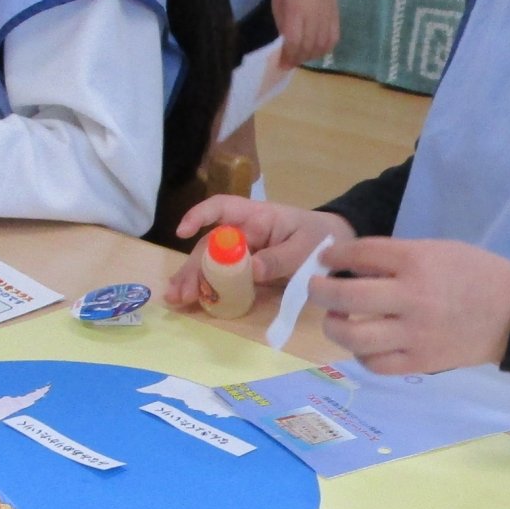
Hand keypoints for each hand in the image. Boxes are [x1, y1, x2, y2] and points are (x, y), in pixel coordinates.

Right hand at [162, 195, 352, 310]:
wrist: (334, 246)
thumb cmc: (318, 238)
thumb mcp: (305, 247)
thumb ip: (280, 258)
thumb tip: (251, 270)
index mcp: (257, 217)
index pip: (223, 207)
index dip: (200, 216)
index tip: (184, 233)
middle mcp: (242, 231)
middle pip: (209, 244)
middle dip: (193, 266)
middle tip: (182, 291)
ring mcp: (240, 251)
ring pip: (209, 262)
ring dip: (191, 279)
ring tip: (176, 298)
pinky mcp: (243, 269)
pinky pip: (220, 276)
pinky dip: (204, 288)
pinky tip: (188, 300)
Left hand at [270, 0, 339, 70]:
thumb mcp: (278, 3)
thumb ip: (283, 25)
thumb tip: (286, 44)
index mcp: (296, 12)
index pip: (294, 43)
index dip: (288, 56)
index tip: (282, 64)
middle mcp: (314, 17)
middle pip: (309, 47)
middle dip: (298, 59)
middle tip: (291, 63)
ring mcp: (327, 16)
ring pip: (323, 46)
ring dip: (312, 56)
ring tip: (303, 57)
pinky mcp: (335, 14)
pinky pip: (334, 38)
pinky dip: (326, 48)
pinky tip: (319, 49)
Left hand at [307, 237, 509, 373]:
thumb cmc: (474, 274)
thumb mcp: (436, 250)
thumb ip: (395, 257)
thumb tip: (350, 265)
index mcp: (416, 262)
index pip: (359, 254)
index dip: (334, 257)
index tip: (325, 260)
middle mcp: (411, 298)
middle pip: (347, 297)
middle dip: (319, 291)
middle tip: (315, 289)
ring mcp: (414, 334)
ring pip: (355, 337)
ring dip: (334, 327)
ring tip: (334, 320)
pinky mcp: (421, 362)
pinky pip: (376, 363)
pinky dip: (361, 354)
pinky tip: (362, 344)